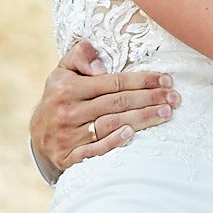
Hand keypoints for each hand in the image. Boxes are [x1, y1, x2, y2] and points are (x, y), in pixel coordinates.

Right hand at [30, 41, 180, 171]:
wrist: (37, 133)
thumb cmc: (59, 96)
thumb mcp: (63, 70)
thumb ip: (80, 55)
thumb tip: (100, 64)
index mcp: (68, 88)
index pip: (113, 82)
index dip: (142, 80)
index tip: (166, 80)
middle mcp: (68, 111)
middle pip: (117, 103)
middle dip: (150, 99)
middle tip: (175, 98)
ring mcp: (68, 136)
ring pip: (111, 125)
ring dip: (142, 119)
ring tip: (166, 114)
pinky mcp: (68, 157)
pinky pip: (94, 150)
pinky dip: (113, 142)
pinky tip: (133, 134)